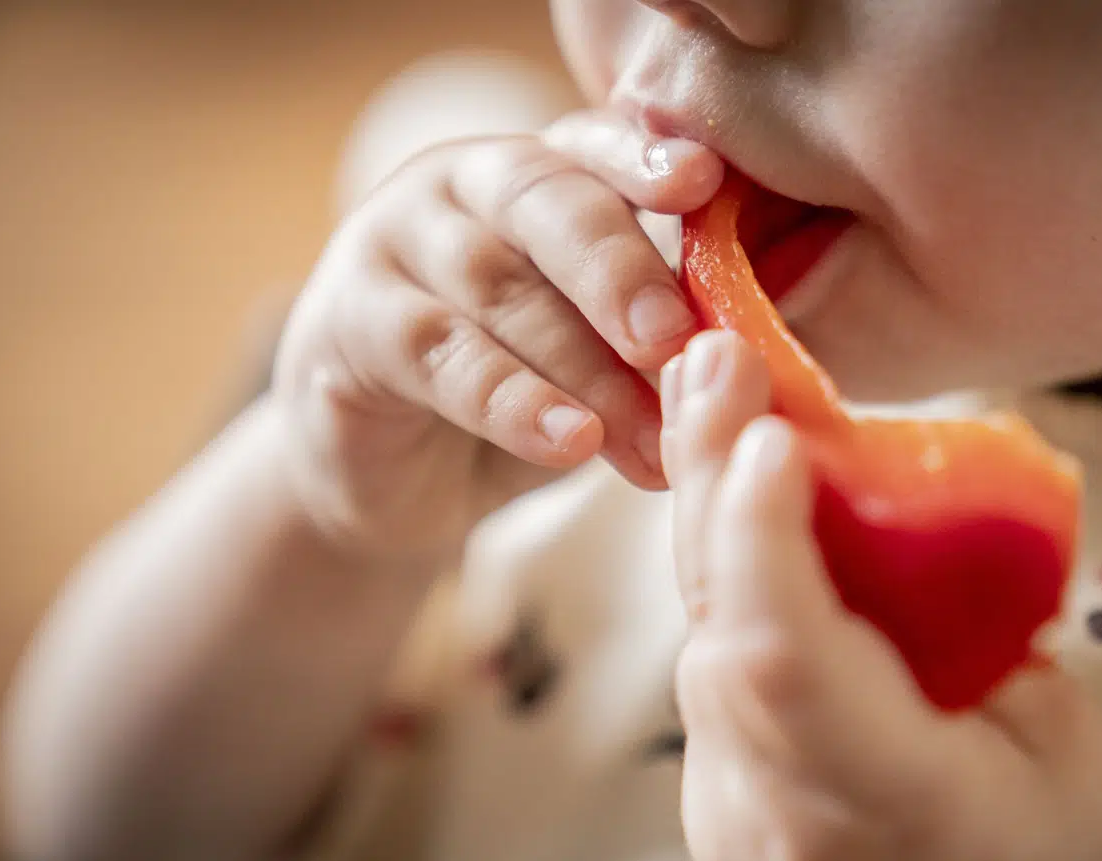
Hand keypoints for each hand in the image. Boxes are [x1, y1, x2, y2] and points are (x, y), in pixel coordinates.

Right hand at [273, 111, 721, 557]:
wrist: (394, 476)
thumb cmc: (521, 400)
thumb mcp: (601, 361)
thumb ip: (659, 338)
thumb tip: (751, 358)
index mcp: (541, 177)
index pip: (594, 143)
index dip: (644, 158)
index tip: (701, 183)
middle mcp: (465, 187)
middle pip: (548, 202)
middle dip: (621, 272)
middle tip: (674, 340)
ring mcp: (395, 243)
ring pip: (500, 287)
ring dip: (586, 369)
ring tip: (649, 439)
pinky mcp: (350, 322)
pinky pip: (442, 355)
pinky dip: (513, 401)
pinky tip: (570, 441)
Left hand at [661, 331, 1101, 860]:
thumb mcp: (1051, 736)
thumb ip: (957, 624)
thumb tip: (878, 509)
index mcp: (892, 806)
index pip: (785, 659)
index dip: (764, 536)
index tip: (772, 427)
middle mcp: (784, 824)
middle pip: (719, 631)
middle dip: (710, 482)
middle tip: (707, 358)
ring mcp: (733, 831)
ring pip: (702, 645)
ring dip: (712, 525)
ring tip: (722, 408)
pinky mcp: (718, 820)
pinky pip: (711, 681)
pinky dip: (728, 588)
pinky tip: (740, 514)